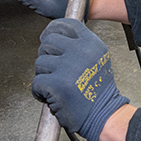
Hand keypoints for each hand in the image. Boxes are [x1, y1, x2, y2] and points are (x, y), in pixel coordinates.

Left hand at [34, 19, 129, 140]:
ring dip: (43, 75)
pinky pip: (36, 83)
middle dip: (46, 55)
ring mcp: (67, 68)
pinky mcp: (55, 85)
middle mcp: (80, 52)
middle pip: (48, 41)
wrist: (104, 115)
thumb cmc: (98, 91)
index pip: (66, 25)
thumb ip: (79, 46)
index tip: (47, 37)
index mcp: (91, 44)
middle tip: (53, 69)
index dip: (52, 29)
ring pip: (39, 62)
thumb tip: (53, 37)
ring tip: (56, 86)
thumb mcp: (97, 59)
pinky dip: (39, 92)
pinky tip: (50, 97)